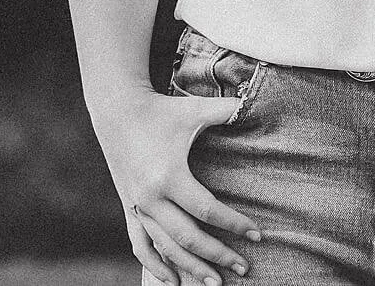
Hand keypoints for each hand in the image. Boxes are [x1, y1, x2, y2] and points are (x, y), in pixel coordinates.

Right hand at [99, 88, 262, 285]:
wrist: (116, 110)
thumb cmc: (162, 110)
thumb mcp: (195, 109)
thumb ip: (228, 110)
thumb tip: (257, 105)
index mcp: (169, 175)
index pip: (207, 210)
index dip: (234, 224)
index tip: (258, 235)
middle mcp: (150, 197)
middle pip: (188, 237)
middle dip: (218, 255)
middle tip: (244, 268)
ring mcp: (137, 206)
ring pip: (166, 248)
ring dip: (192, 268)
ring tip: (217, 283)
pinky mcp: (129, 209)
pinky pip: (140, 245)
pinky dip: (155, 266)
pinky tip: (173, 281)